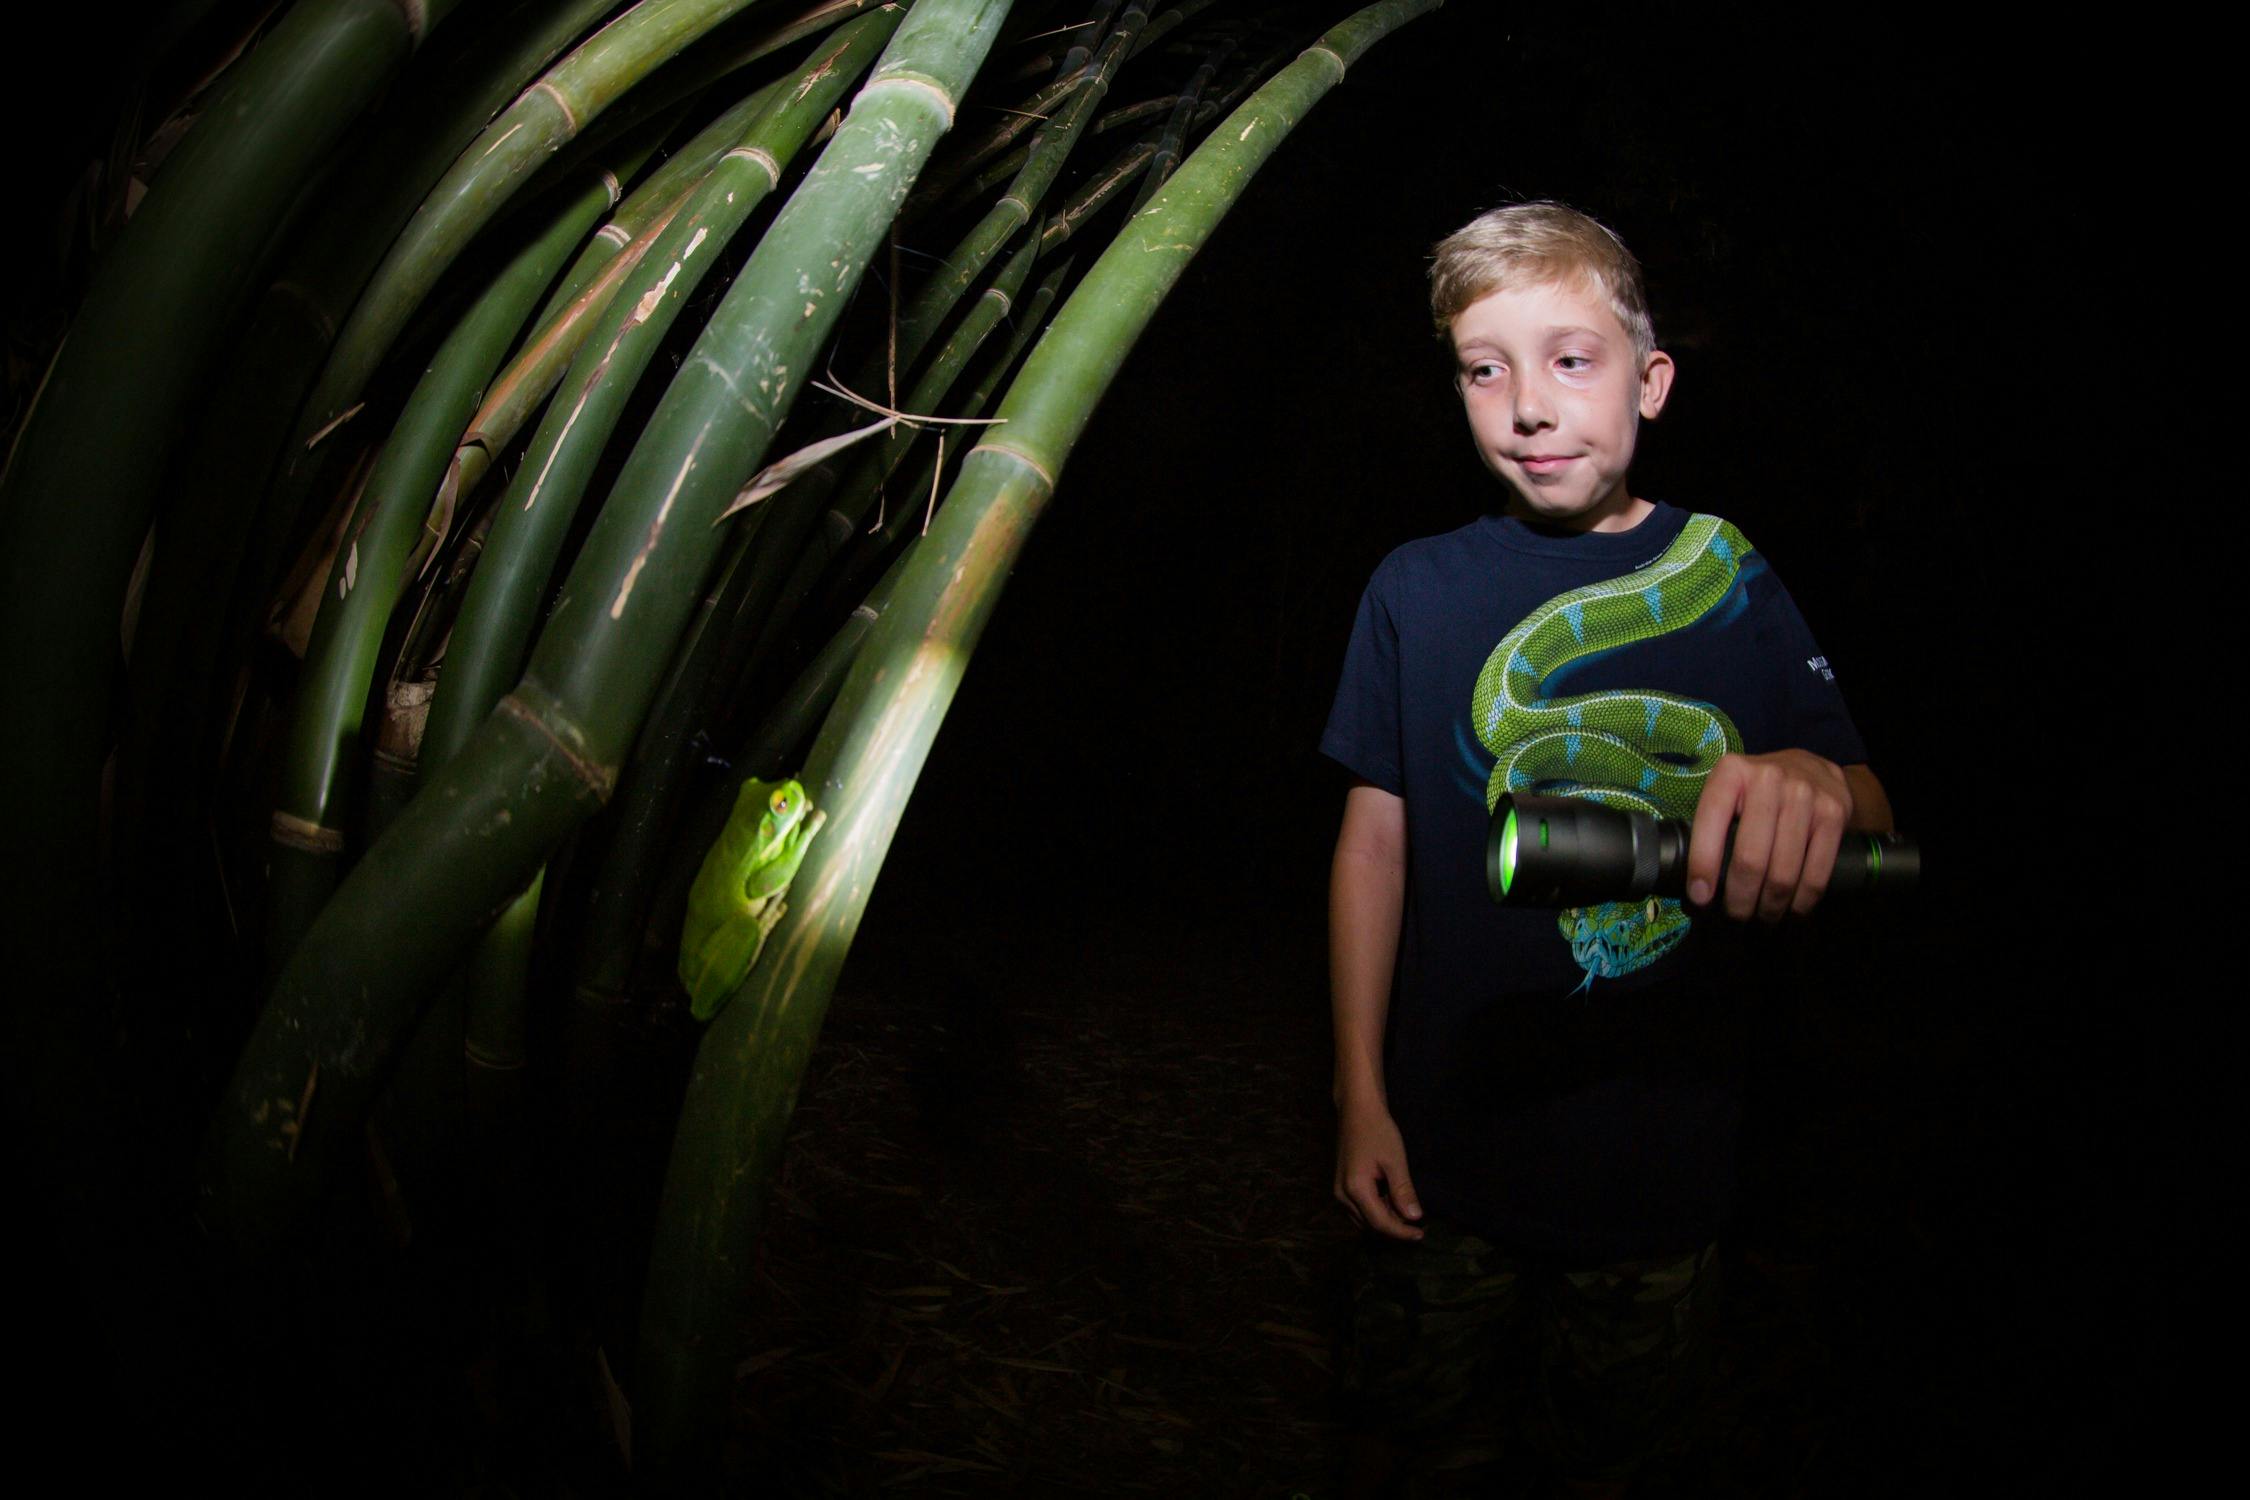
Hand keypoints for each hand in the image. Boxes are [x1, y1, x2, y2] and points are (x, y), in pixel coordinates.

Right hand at [1333, 1096, 1424, 1240]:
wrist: (1357, 1110)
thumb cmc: (1377, 1130)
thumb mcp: (1395, 1161)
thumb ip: (1403, 1191)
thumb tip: (1414, 1218)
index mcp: (1355, 1189)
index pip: (1380, 1223)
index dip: (1402, 1232)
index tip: (1421, 1234)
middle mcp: (1342, 1195)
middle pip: (1370, 1225)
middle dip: (1394, 1227)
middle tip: (1417, 1223)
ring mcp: (1339, 1191)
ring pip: (1363, 1219)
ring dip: (1385, 1220)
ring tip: (1406, 1210)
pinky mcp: (1342, 1186)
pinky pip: (1359, 1209)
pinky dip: (1376, 1211)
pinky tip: (1391, 1201)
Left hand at [1686, 749, 1851, 921]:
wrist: (1813, 768)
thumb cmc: (1758, 789)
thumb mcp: (1728, 791)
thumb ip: (1711, 825)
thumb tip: (1695, 885)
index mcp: (1731, 772)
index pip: (1710, 824)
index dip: (1703, 866)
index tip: (1700, 899)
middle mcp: (1768, 779)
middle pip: (1750, 858)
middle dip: (1739, 899)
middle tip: (1735, 916)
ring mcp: (1805, 796)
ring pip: (1783, 872)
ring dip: (1771, 906)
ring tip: (1762, 917)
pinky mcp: (1834, 814)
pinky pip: (1817, 872)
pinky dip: (1803, 901)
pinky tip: (1793, 910)